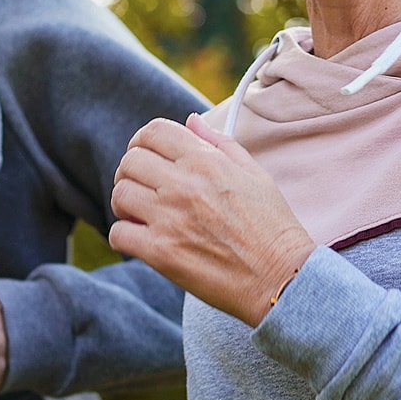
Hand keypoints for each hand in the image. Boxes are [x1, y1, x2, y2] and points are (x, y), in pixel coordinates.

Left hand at [110, 113, 314, 325]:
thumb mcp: (254, 174)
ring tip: (140, 215)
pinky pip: (119, 234)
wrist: (282, 277)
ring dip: (125, 204)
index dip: (142, 142)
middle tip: (142, 189)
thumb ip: (220, 143)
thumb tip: (190, 122)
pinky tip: (142, 240)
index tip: (146, 157)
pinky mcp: (161, 252)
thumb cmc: (272, 227)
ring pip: (120, 194)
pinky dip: (124, 237)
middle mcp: (183, 184)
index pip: (152, 132)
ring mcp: (169, 218)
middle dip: (131, 172)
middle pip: (130, 161)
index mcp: (205, 160)